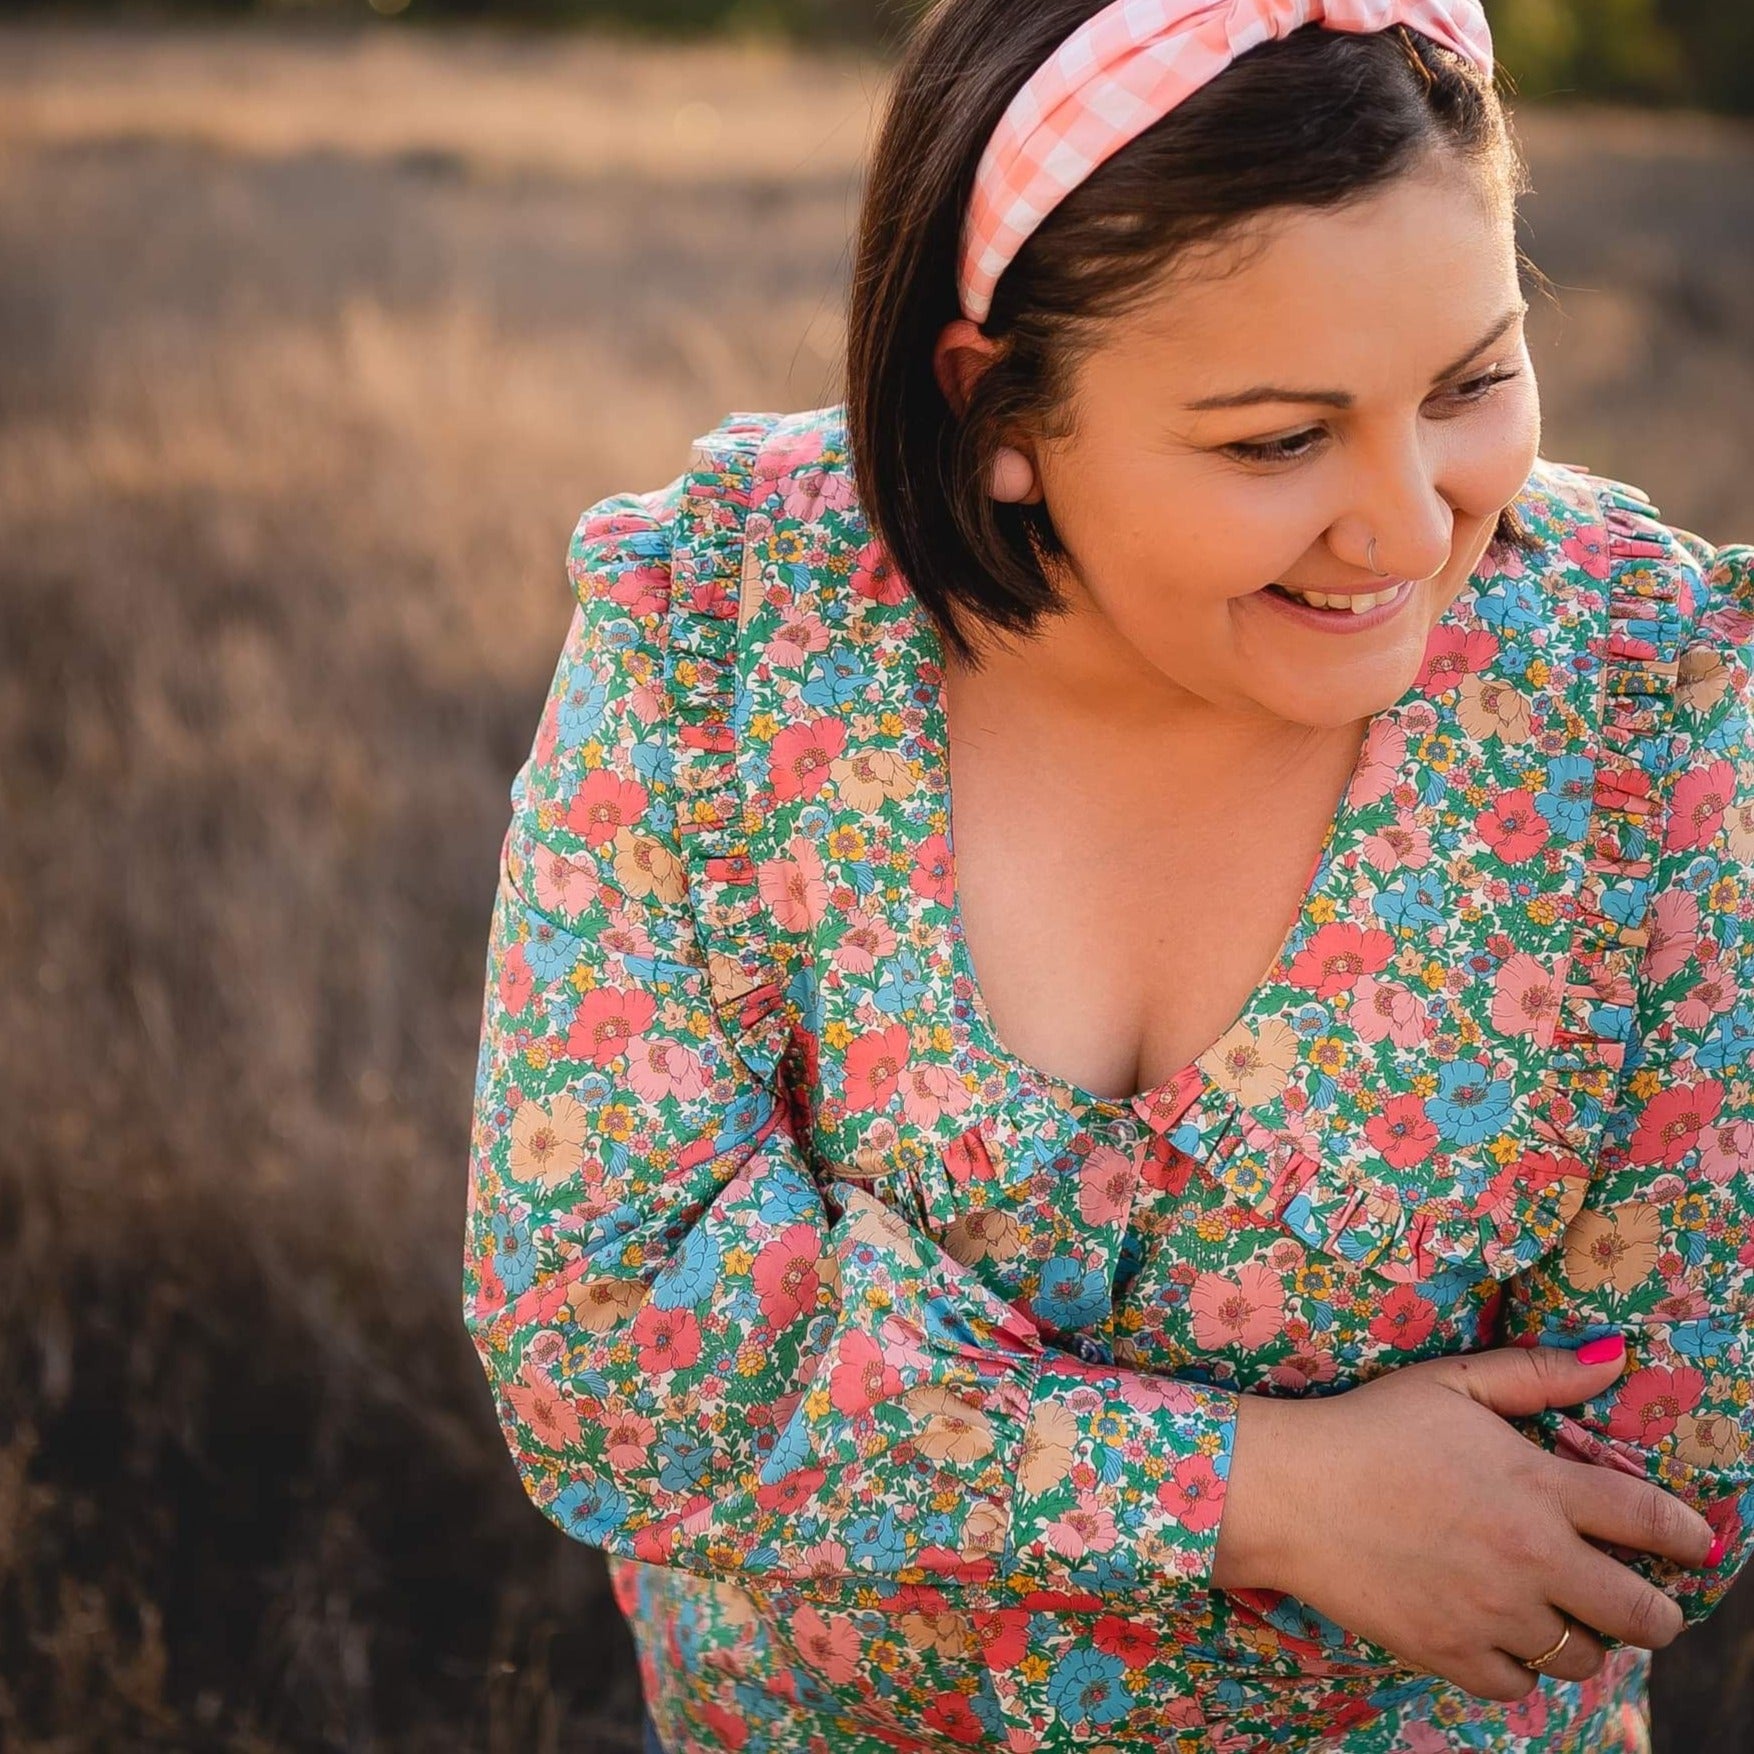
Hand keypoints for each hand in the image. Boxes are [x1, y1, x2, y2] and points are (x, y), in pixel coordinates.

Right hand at [1213, 1339, 1717, 1700]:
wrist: (1287, 1490)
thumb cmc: (1367, 1426)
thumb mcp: (1449, 1382)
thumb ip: (1536, 1372)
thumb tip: (1614, 1359)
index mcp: (1537, 1487)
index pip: (1650, 1521)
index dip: (1686, 1535)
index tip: (1694, 1541)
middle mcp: (1530, 1559)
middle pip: (1642, 1615)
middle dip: (1656, 1612)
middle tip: (1638, 1599)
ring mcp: (1492, 1614)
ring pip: (1583, 1658)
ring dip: (1583, 1637)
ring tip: (1558, 1613)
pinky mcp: (1451, 1652)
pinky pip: (1520, 1685)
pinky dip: (1520, 1667)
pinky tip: (1501, 1634)